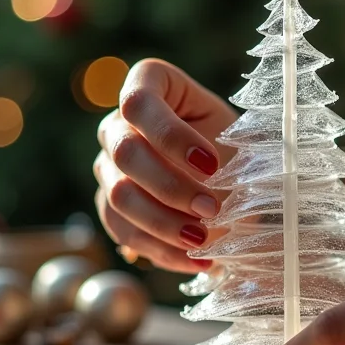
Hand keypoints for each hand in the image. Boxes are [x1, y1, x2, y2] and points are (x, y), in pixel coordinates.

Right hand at [94, 58, 236, 272]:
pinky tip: (194, 258)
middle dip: (171, 187)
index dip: (171, 136)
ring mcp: (107, 165)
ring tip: (204, 241)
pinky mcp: (109, 204)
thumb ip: (228, 148)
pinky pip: (122, 230)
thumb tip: (217, 187)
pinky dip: (160, 249)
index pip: (138, 104)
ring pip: (119, 196)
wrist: (226, 177)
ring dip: (164, 224)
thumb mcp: (237, 134)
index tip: (211, 165)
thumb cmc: (231, 145)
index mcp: (147, 85)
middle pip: (125, 153)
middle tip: (212, 210)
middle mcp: (117, 123)